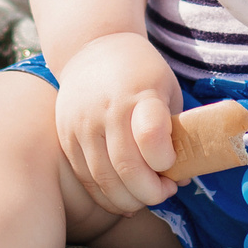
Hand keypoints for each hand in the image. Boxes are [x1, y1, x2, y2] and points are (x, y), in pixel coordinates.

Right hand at [54, 33, 184, 213]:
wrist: (92, 48)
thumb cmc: (140, 71)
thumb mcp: (166, 88)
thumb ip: (174, 130)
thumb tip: (181, 179)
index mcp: (137, 92)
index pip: (150, 136)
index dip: (165, 160)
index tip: (173, 164)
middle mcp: (105, 109)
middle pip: (127, 167)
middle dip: (151, 192)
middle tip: (165, 192)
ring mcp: (81, 125)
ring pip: (104, 180)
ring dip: (130, 200)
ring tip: (146, 197)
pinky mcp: (66, 138)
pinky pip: (86, 178)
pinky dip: (106, 197)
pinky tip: (124, 199)